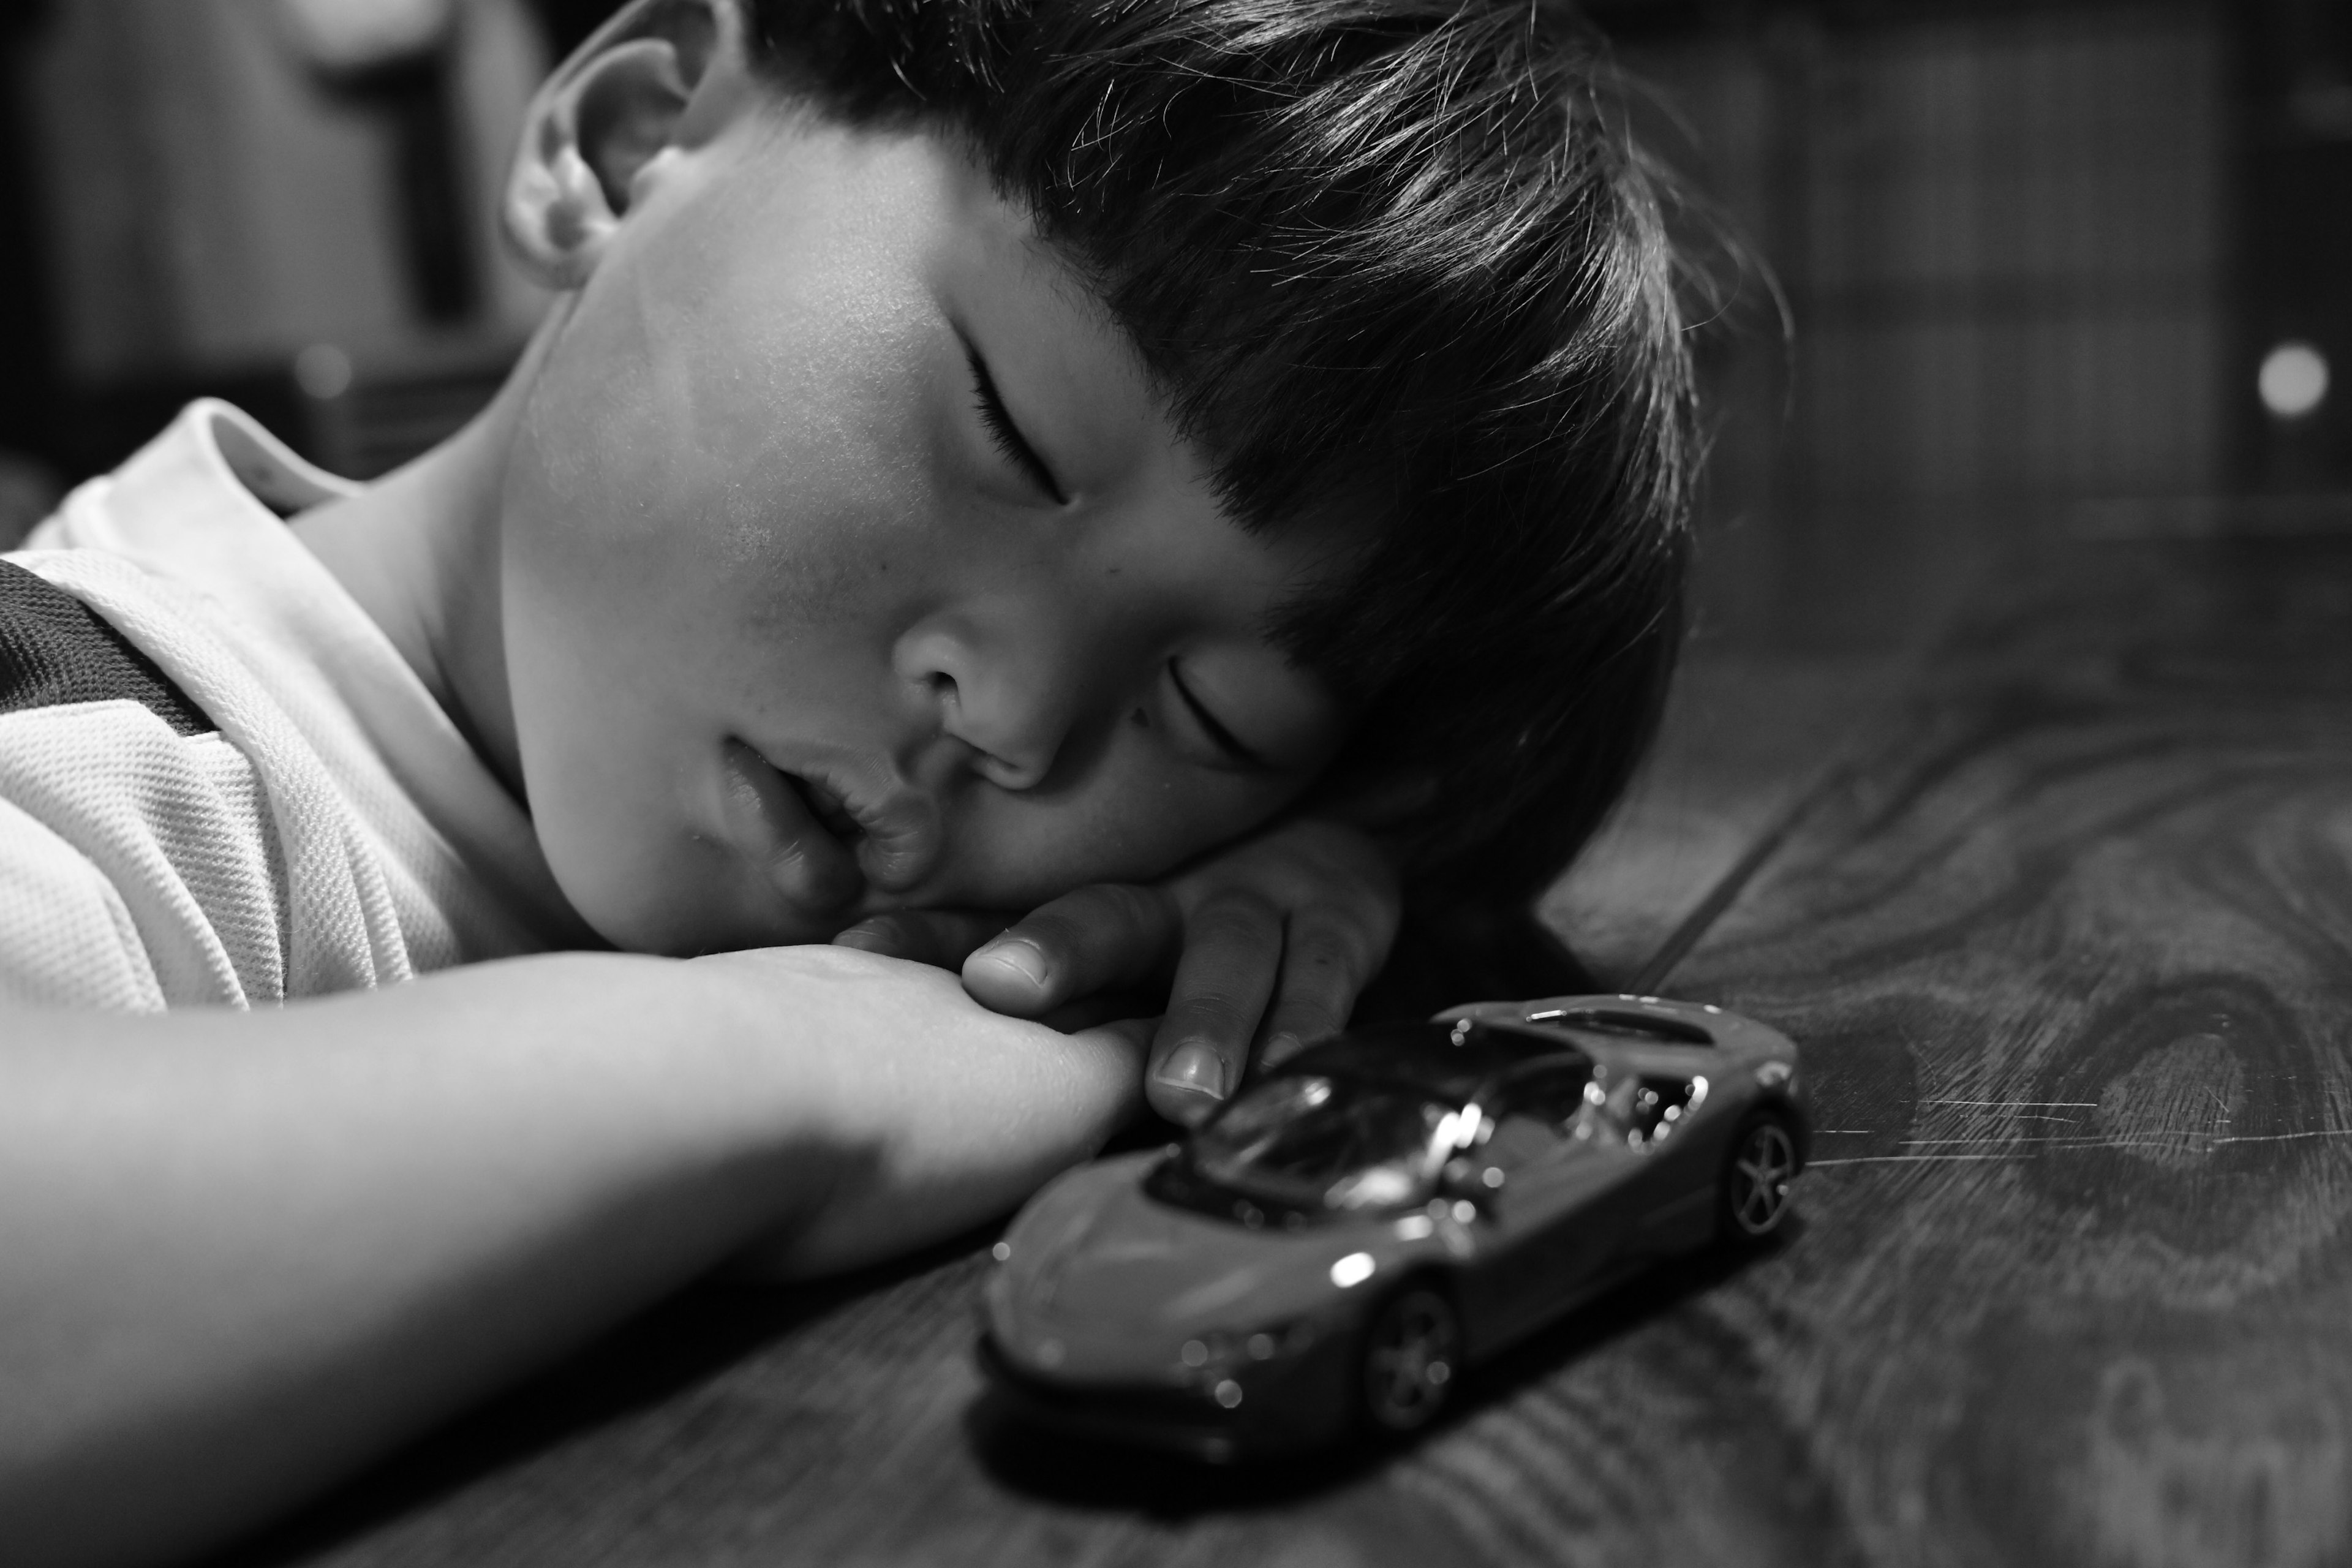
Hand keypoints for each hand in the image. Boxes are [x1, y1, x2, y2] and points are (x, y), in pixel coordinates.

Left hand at [832, 818, 1400, 1125]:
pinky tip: (1290, 1070)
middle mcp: (1166, 901)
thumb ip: (1022, 1003)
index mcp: (1096, 913)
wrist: (1357, 850)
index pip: (1002, 921)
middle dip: (1058, 949)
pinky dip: (1306, 1022)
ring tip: (1181, 1094)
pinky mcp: (1339, 925)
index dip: (934, 939)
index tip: (864, 957)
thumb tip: (878, 1044)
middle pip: (1106, 916)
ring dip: (1201, 1019)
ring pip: (1224, 954)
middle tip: (1004, 988)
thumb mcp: (1117, 959)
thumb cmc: (1205, 933)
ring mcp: (1257, 906)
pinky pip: (1322, 974)